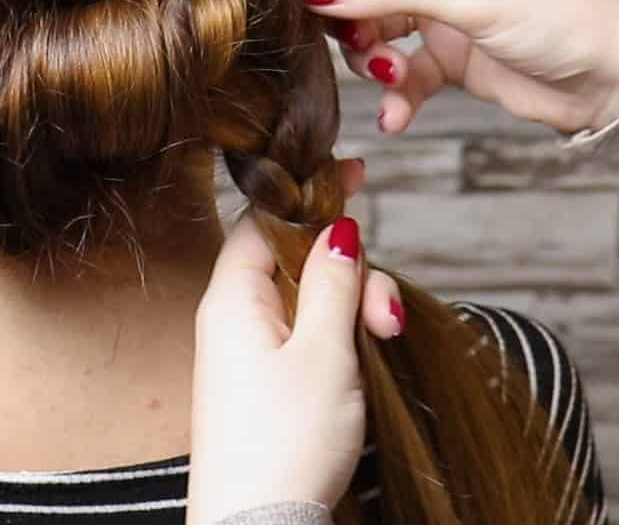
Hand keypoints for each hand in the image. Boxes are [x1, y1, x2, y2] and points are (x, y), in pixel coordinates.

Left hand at [187, 162, 402, 524]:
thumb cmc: (283, 445)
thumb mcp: (322, 351)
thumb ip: (332, 282)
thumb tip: (336, 226)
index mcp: (232, 298)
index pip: (266, 218)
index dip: (310, 195)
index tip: (354, 173)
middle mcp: (233, 320)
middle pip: (296, 260)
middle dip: (351, 273)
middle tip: (384, 312)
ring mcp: (247, 355)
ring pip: (308, 302)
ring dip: (353, 310)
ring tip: (386, 341)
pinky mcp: (263, 388)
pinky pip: (305, 340)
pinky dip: (340, 342)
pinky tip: (367, 362)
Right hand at [307, 0, 618, 136]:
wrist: (615, 80)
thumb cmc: (562, 14)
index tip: (300, 3)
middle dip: (343, 18)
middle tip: (351, 44)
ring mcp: (436, 5)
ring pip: (366, 28)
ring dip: (367, 58)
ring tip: (390, 74)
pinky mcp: (444, 53)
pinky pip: (395, 70)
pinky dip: (392, 92)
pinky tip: (396, 115)